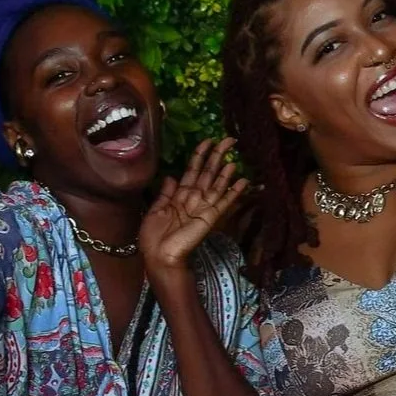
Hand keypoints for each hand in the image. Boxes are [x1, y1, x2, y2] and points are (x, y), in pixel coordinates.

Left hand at [139, 138, 247, 277]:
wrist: (158, 256)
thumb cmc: (153, 236)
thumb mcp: (155, 210)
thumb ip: (165, 193)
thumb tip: (171, 176)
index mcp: (179, 195)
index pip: (192, 170)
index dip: (200, 155)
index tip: (208, 140)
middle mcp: (194, 198)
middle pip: (207, 173)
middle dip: (217, 156)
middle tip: (228, 140)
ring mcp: (203, 207)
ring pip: (217, 184)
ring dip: (225, 171)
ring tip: (235, 157)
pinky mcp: (210, 217)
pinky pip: (224, 202)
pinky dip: (233, 192)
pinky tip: (243, 181)